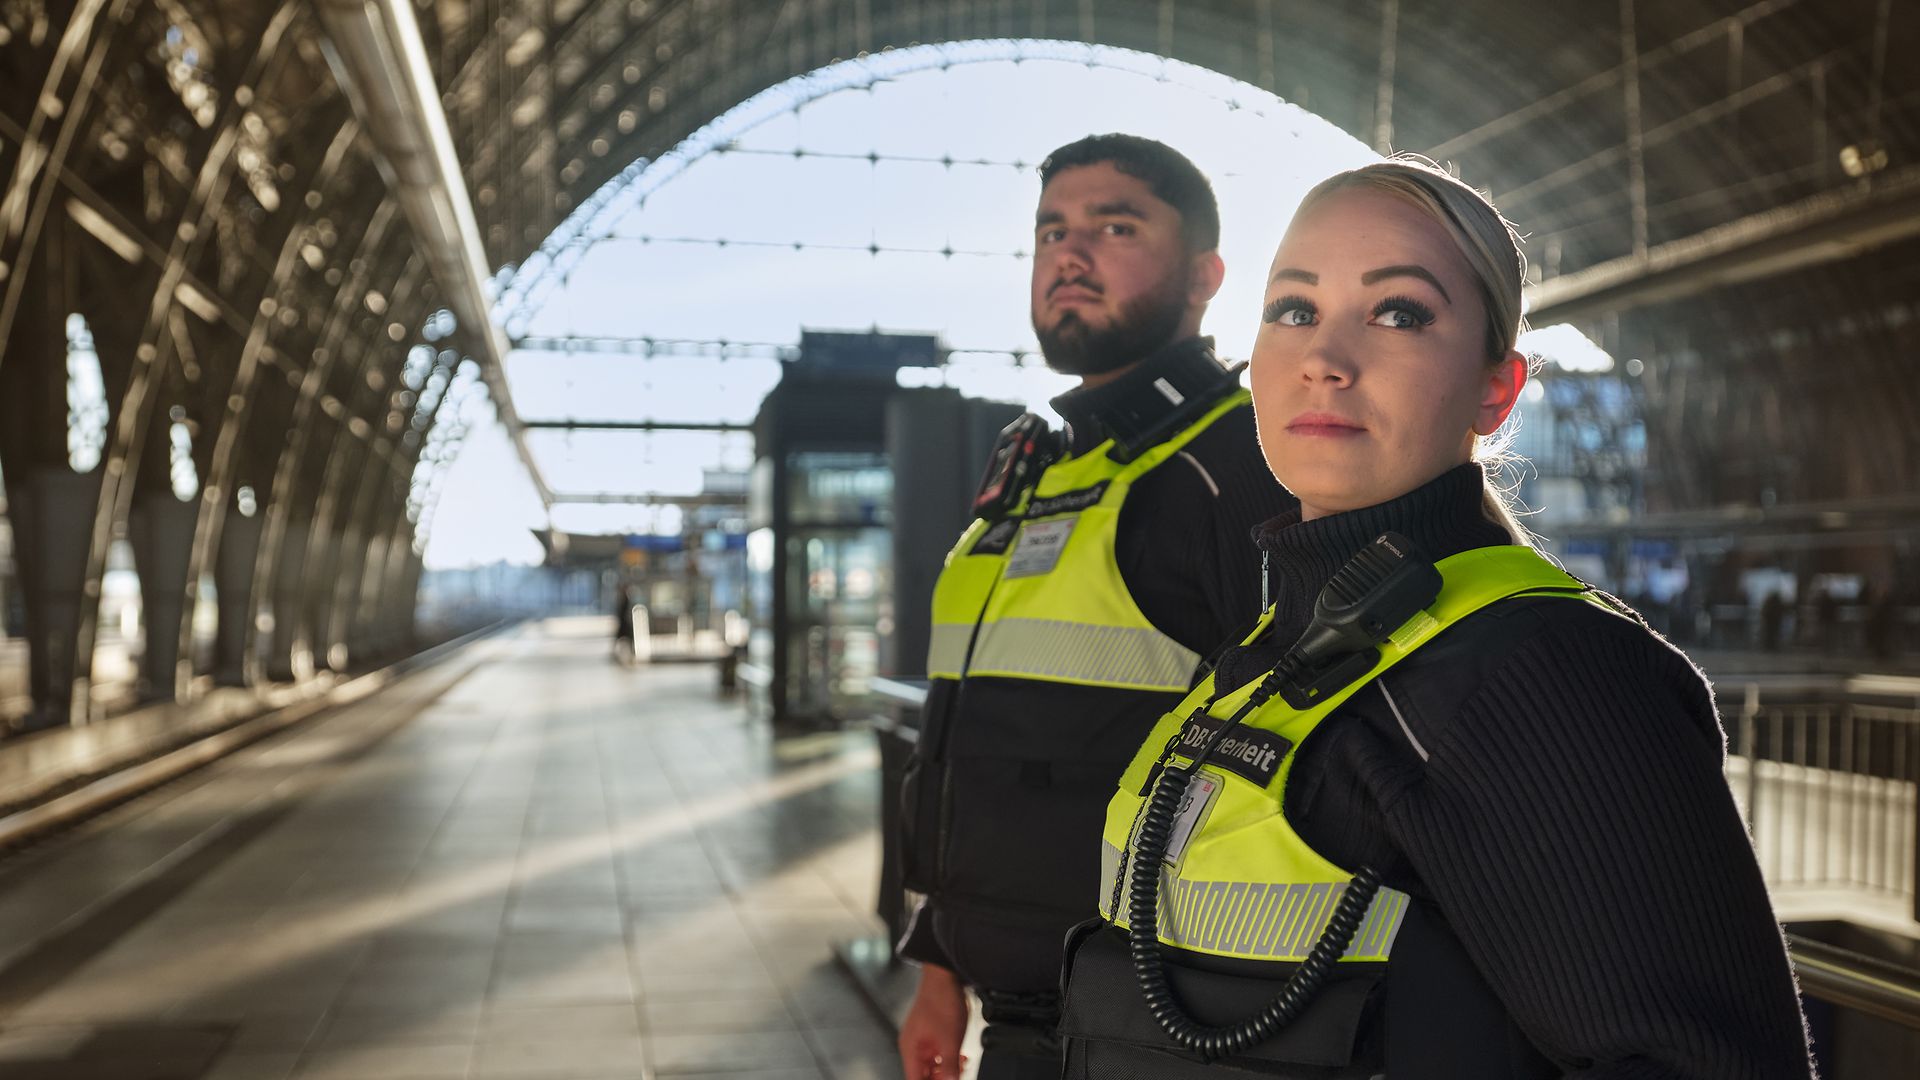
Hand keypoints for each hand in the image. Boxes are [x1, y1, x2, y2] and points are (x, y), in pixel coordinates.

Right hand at [898, 964, 968, 1079]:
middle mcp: (913, 1046)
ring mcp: (921, 1039)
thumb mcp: (950, 1040)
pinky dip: (948, 1059)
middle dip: (940, 1078)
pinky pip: (937, 1053)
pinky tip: (960, 1057)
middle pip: (923, 1075)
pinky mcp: (931, 1032)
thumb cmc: (942, 1001)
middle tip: (957, 1076)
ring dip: (946, 1070)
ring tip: (962, 1066)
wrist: (946, 976)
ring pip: (931, 1065)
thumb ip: (950, 1066)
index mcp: (910, 1049)